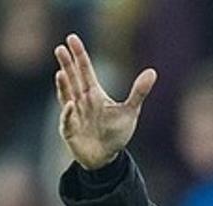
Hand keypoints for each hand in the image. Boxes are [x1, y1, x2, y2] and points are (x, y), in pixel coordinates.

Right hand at [54, 33, 156, 169]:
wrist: (106, 159)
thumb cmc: (116, 134)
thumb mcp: (131, 111)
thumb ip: (139, 92)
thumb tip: (153, 71)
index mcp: (94, 94)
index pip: (85, 71)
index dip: (79, 55)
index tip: (72, 38)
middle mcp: (81, 102)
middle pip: (73, 79)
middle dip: (67, 64)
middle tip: (60, 48)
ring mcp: (73, 115)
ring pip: (66, 96)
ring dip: (63, 85)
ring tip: (60, 72)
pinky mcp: (70, 131)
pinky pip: (67, 120)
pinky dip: (68, 113)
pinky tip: (70, 104)